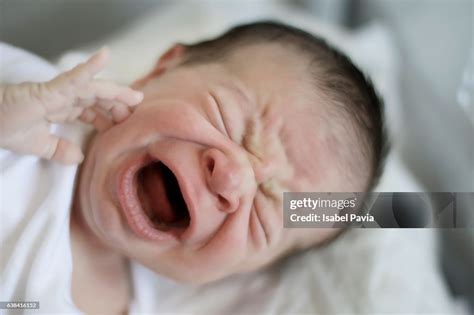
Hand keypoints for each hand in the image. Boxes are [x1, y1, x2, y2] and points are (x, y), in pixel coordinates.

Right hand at [0, 47, 142, 163]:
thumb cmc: (6, 127)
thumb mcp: (39, 145)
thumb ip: (59, 150)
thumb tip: (79, 157)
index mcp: (62, 107)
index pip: (93, 109)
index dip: (110, 115)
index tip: (126, 125)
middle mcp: (64, 97)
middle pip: (99, 98)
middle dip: (119, 105)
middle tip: (138, 113)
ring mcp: (59, 92)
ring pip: (94, 89)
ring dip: (116, 92)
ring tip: (136, 96)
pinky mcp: (50, 90)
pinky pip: (74, 77)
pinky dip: (90, 68)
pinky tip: (105, 56)